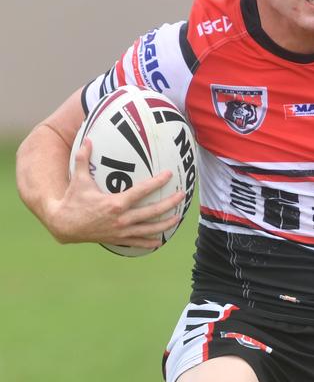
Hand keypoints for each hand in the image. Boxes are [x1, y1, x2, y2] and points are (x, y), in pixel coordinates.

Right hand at [50, 139, 184, 249]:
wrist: (63, 225)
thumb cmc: (72, 200)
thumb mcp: (78, 179)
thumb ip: (83, 158)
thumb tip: (86, 139)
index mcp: (115, 203)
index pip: (142, 191)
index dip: (157, 182)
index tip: (169, 175)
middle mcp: (121, 218)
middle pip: (151, 212)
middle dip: (169, 204)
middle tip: (181, 196)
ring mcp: (120, 231)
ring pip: (148, 229)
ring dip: (164, 225)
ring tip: (177, 218)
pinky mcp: (117, 239)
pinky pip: (136, 242)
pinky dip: (148, 243)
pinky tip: (159, 242)